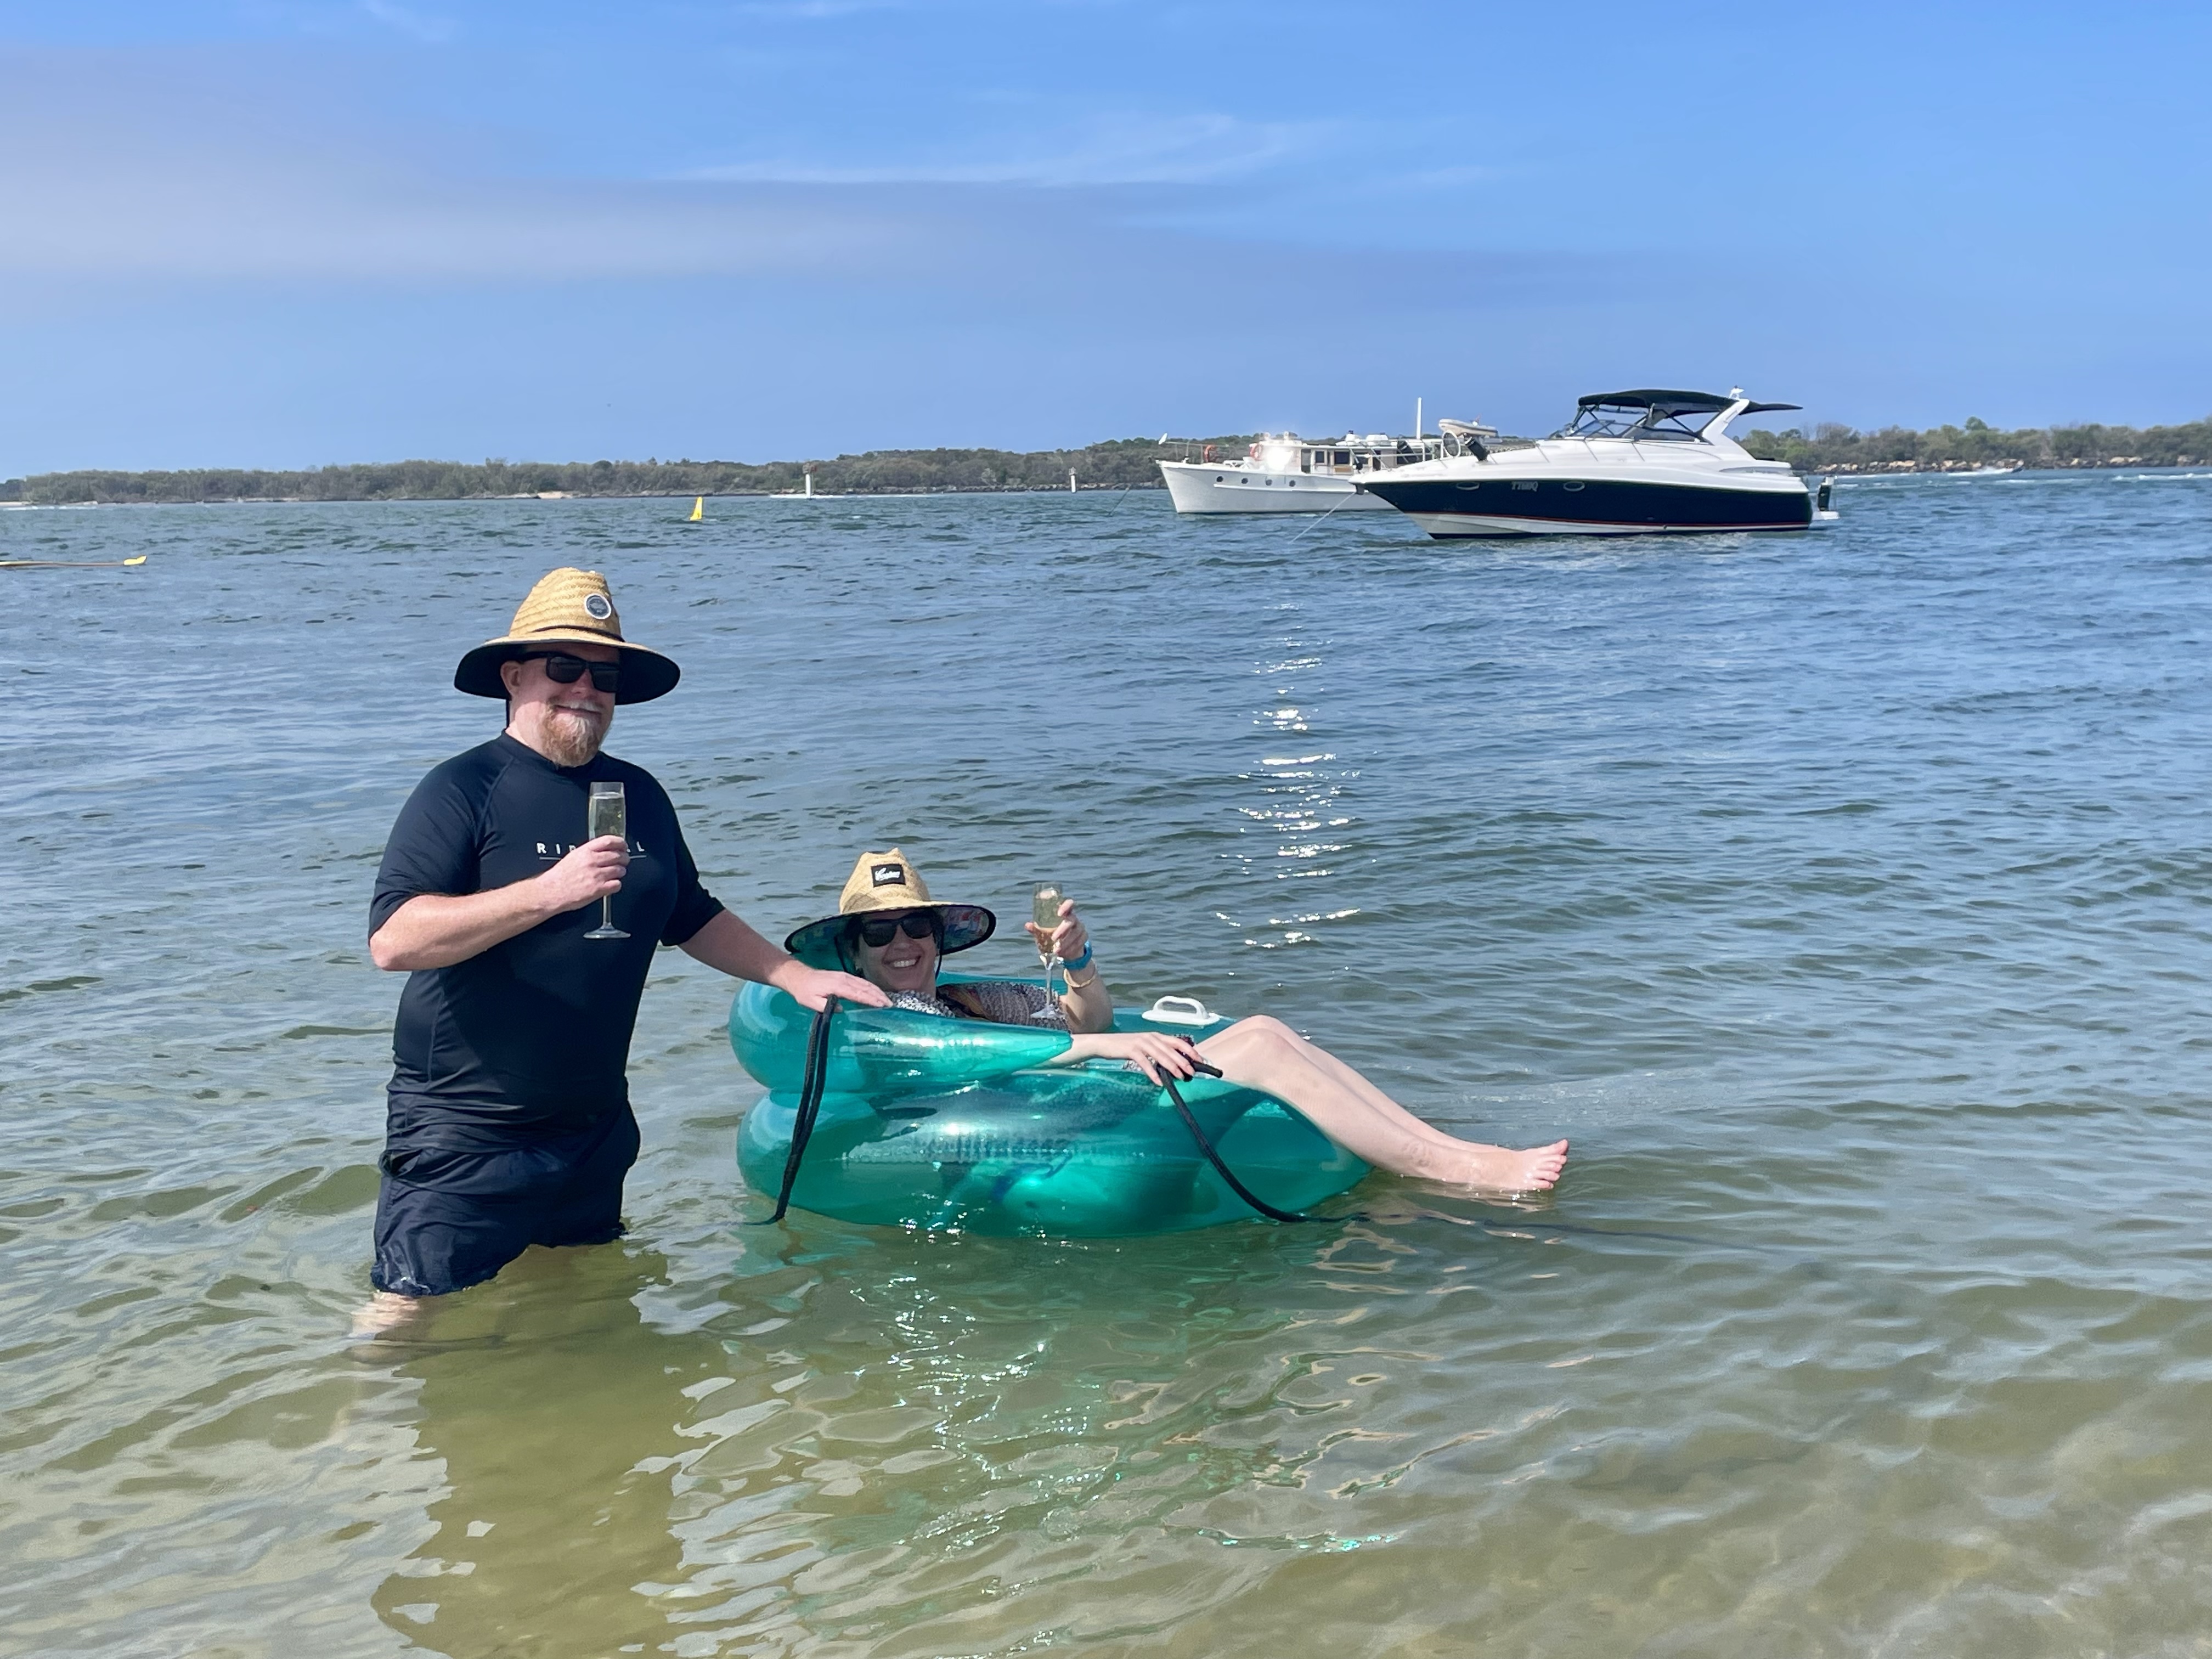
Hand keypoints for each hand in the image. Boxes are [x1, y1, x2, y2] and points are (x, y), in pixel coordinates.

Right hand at [537, 835, 627, 914]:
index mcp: (585, 851)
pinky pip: (617, 884)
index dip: (620, 843)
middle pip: (618, 855)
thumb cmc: (560, 876)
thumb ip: (589, 852)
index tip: (623, 846)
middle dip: (624, 858)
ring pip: (620, 870)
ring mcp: (596, 875)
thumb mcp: (573, 856)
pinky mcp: (599, 889)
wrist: (551, 891)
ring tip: (616, 873)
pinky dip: (617, 884)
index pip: (609, 841)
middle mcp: (592, 861)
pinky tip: (611, 884)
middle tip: (624, 861)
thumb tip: (604, 850)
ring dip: (621, 872)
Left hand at [785, 966, 889, 1010]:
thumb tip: (841, 1010)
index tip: (882, 1005)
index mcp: (837, 986)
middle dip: (879, 996)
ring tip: (887, 1000)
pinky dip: (871, 987)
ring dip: (877, 991)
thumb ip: (825, 1006)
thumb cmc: (804, 991)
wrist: (799, 976)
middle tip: (891, 1005)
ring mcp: (845, 976)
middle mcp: (844, 979)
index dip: (871, 1000)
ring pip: (865, 983)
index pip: (858, 994)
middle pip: (866, 987)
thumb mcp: (810, 1002)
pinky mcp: (844, 976)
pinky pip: (861, 981)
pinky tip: (876, 992)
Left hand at [1023, 898, 1088, 963]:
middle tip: (1053, 938)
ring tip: (1057, 950)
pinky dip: (1070, 948)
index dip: (1066, 906)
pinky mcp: (1084, 938)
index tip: (1059, 913)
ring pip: (1075, 933)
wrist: (1066, 950)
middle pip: (1071, 921)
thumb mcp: (1043, 934)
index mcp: (1065, 913)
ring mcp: (1080, 928)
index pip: (1069, 904)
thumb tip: (1027, 925)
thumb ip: (1036, 929)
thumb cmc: (1053, 937)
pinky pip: (1079, 943)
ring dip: (1066, 942)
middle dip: (1062, 930)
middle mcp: (1074, 919)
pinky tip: (1063, 953)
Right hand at [1066, 1031, 1201, 1084]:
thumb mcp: (1144, 1047)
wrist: (1104, 1043)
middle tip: (1192, 1072)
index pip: (1177, 1041)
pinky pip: (1145, 1062)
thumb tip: (1173, 1065)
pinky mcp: (1131, 1050)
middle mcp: (1151, 1037)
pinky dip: (1153, 1073)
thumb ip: (1157, 1053)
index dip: (1190, 1050)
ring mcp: (1141, 1043)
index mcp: (1156, 1036)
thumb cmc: (1125, 1047)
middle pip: (1171, 1049)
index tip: (1200, 1060)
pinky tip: (1159, 1082)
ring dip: (1172, 1067)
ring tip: (1180, 1077)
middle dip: (1184, 1061)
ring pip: (1160, 1055)